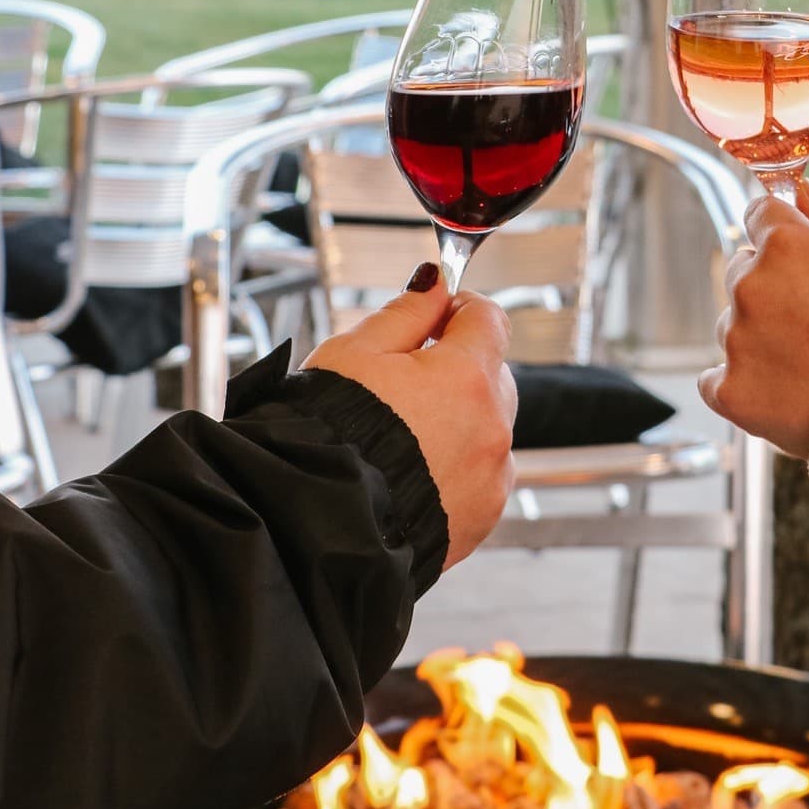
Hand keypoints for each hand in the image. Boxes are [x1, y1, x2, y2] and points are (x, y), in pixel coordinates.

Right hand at [302, 266, 515, 568]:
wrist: (316, 526)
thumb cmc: (327, 437)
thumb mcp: (354, 354)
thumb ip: (406, 312)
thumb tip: (435, 281)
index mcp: (466, 377)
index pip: (489, 318)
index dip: (459, 309)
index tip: (435, 316)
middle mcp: (492, 427)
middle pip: (491, 375)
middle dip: (456, 369)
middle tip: (401, 382)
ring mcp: (491, 477)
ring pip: (486, 428)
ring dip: (457, 422)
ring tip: (399, 437)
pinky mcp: (482, 517)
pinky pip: (479, 476)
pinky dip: (455, 468)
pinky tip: (409, 473)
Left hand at [700, 181, 808, 457]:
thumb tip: (799, 190)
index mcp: (784, 244)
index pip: (759, 215)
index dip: (781, 234)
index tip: (800, 257)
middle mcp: (750, 285)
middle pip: (742, 271)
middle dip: (770, 287)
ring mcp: (737, 339)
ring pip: (732, 325)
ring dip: (758, 337)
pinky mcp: (730, 390)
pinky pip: (716, 380)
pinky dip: (742, 384)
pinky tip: (782, 390)